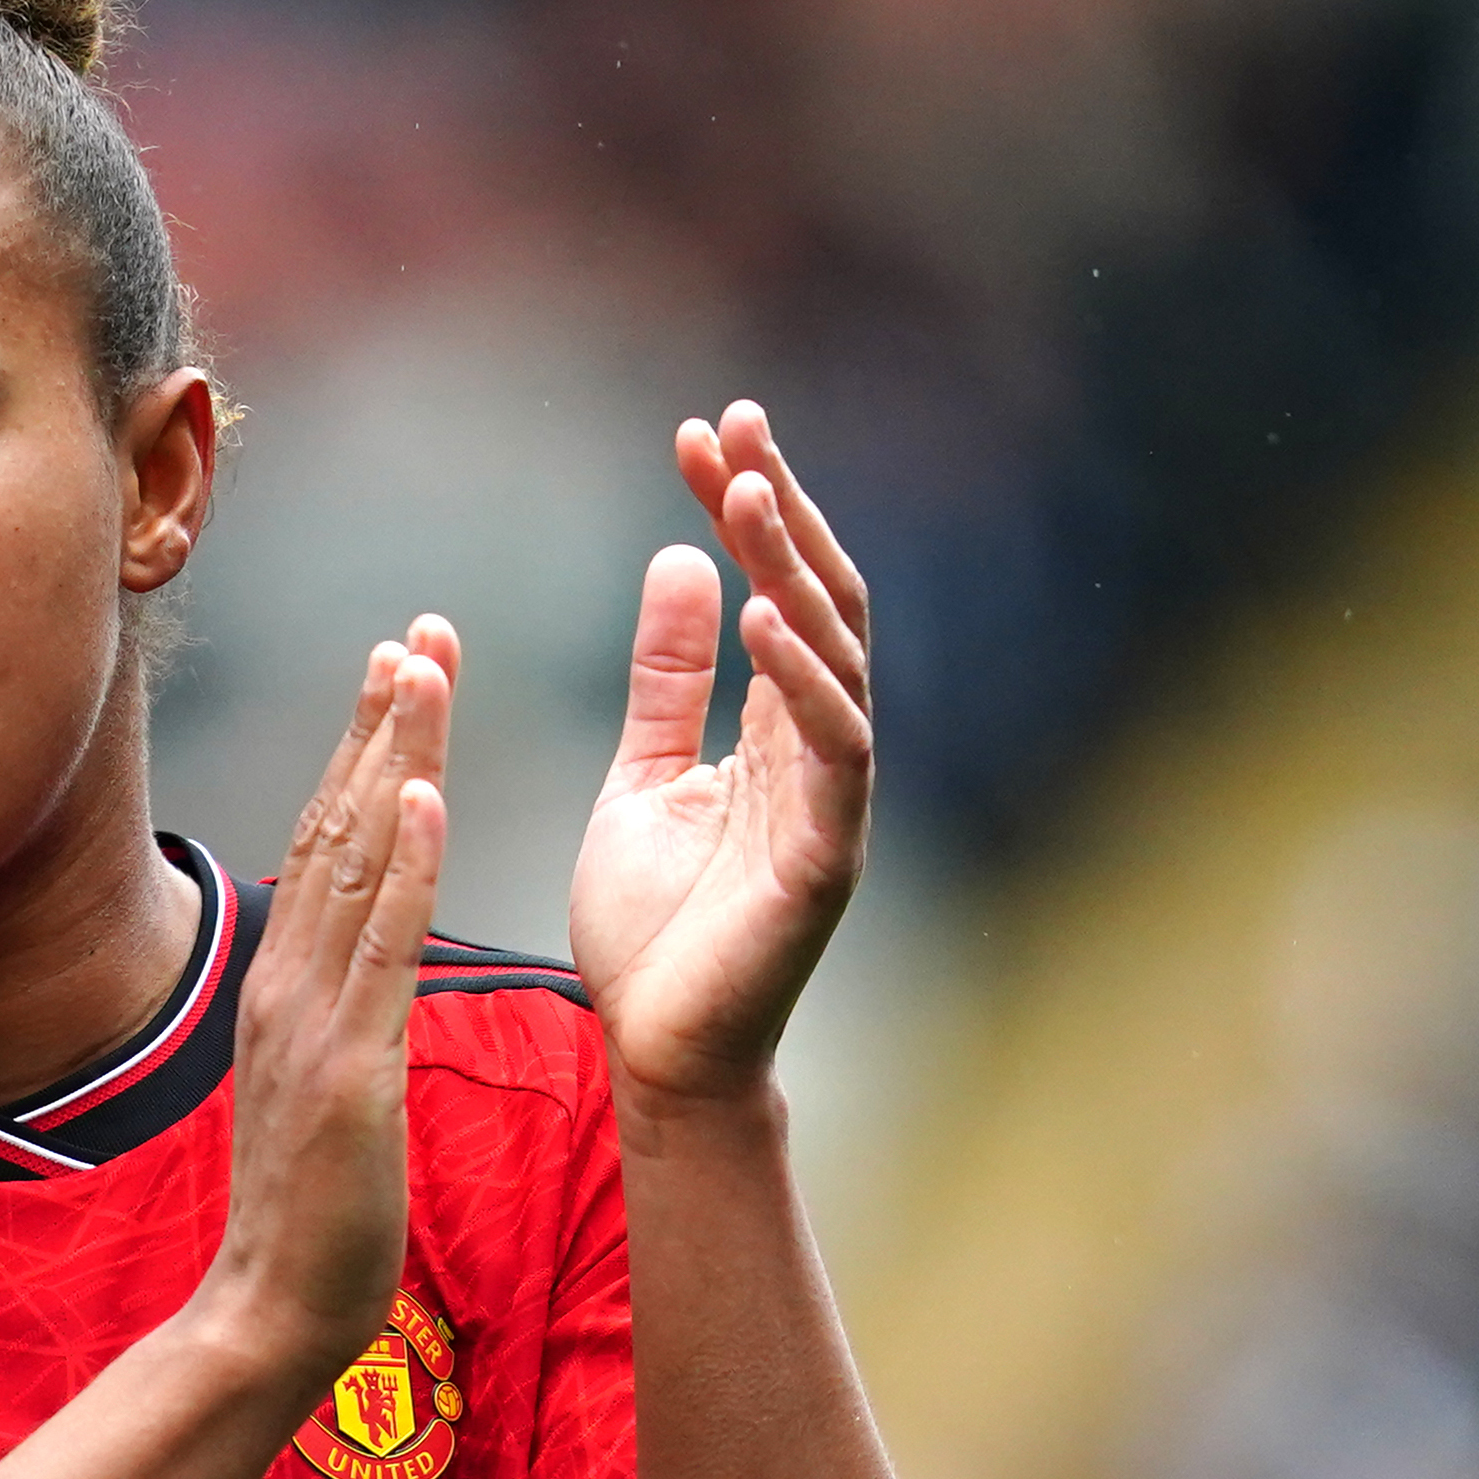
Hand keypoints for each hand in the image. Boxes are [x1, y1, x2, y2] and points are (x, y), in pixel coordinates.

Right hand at [203, 618, 452, 1388]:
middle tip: (420, 628)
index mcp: (286, 984)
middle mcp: (288, 982)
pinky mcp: (346, 1070)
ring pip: (359, 864)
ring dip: (393, 760)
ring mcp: (310, 1022)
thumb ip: (332, 1013)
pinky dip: (407, 868)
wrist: (271, 1311)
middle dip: (381, 722)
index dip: (362, 749)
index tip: (398, 666)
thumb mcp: (317, 1085)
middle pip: (338, 826)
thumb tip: (354, 961)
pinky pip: (382, 950)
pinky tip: (429, 796)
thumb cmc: (310, 1213)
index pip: (330, 842)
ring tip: (424, 669)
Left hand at [567, 403, 875, 1106]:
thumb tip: (674, 558)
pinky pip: (834, 751)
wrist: (656, 1053)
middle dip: (780, 510)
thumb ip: (668, 678)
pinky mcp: (826, 857)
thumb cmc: (654, 929)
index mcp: (778, 730)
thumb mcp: (642, 775)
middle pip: (821, 602)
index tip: (698, 433)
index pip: (780, 590)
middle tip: (734, 425)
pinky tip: (765, 613)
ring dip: (793, 567)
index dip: (745, 510)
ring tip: (745, 492)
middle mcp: (821, 752)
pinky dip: (803, 678)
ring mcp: (834, 802)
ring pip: (835, 660)